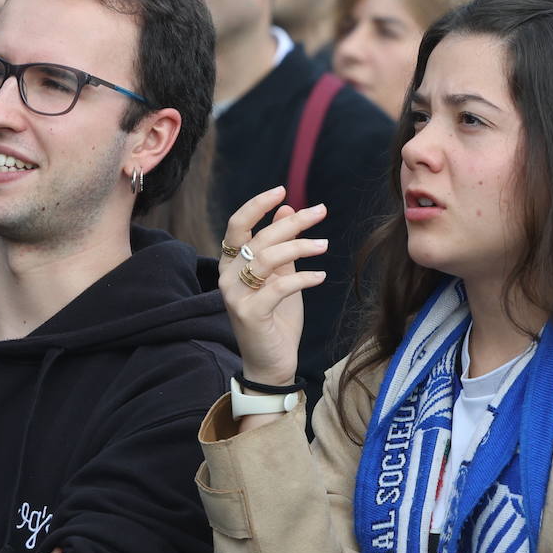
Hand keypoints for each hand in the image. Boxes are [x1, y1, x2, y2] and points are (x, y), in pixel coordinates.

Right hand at [218, 187, 328, 386]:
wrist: (271, 362)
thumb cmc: (277, 318)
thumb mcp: (282, 276)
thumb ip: (282, 245)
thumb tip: (288, 209)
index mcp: (232, 264)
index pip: (238, 225)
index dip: (258, 205)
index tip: (283, 190)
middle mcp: (227, 277)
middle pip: (259, 238)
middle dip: (292, 222)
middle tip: (321, 212)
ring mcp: (235, 296)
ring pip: (267, 258)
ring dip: (300, 246)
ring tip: (325, 244)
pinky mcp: (249, 314)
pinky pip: (278, 287)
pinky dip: (303, 278)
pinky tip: (321, 276)